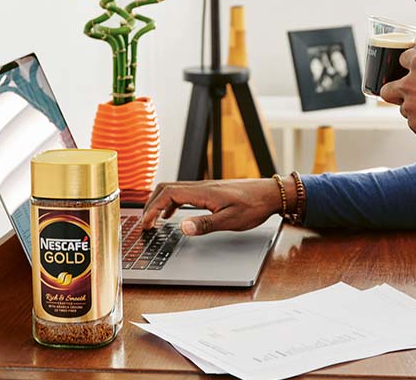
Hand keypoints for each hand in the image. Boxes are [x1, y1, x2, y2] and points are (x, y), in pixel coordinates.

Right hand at [139, 179, 284, 235]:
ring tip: (154, 221)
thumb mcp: (230, 220)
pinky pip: (184, 193)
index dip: (152, 209)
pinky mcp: (210, 191)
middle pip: (166, 189)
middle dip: (150, 205)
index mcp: (203, 192)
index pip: (168, 195)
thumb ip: (205, 224)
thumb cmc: (254, 206)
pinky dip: (171, 203)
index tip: (146, 224)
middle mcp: (201, 187)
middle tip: (145, 223)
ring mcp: (205, 187)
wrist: (271, 194)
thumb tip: (182, 228)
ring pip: (173, 190)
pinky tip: (173, 216)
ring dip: (160, 203)